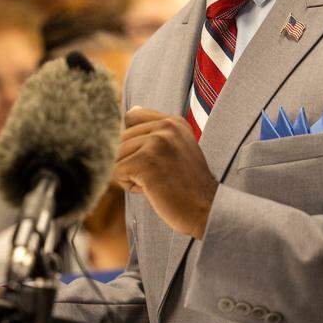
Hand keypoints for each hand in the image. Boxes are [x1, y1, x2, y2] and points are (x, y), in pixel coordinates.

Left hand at [113, 106, 217, 239]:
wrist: (206, 210)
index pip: (131, 117)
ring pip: (116, 154)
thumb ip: (156, 130)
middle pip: (121, 138)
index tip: (154, 159)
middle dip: (132, 161)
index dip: (133, 141)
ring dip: (130, 174)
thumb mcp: (178, 148)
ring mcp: (156, 142)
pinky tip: (151, 190)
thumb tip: (130, 111)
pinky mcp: (145, 161)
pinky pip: (116, 170)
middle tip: (159, 176)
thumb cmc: (187, 185)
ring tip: (156, 182)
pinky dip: (129, 185)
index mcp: (174, 122)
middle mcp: (166, 126)